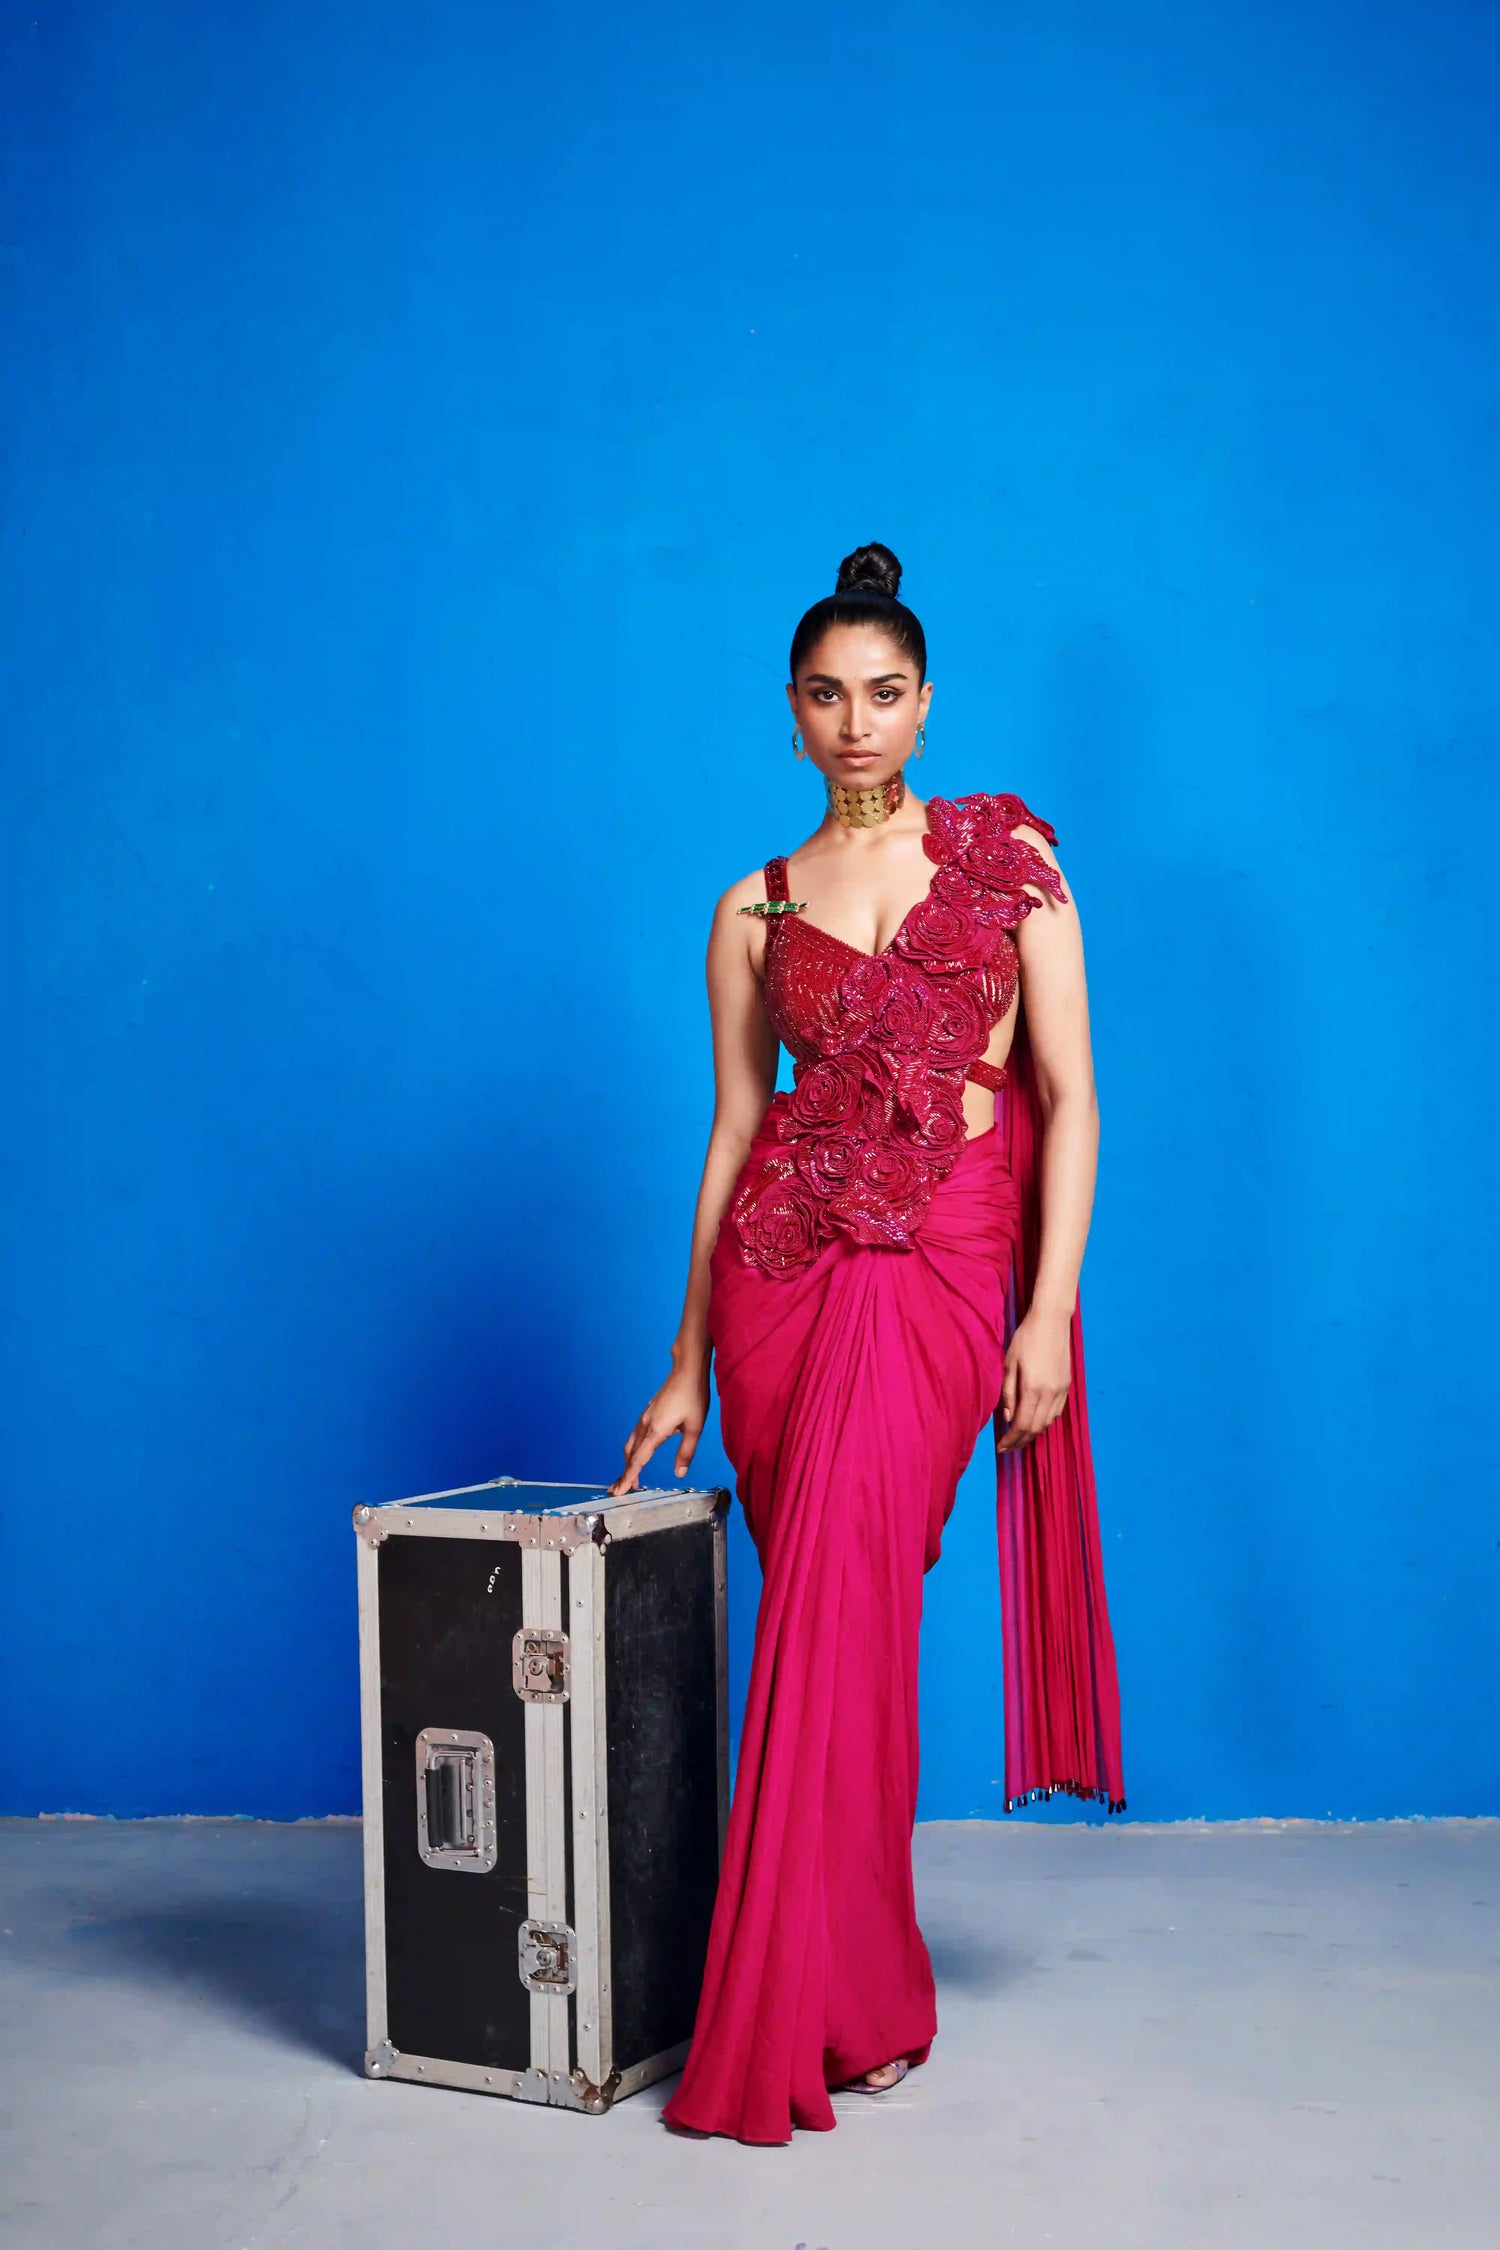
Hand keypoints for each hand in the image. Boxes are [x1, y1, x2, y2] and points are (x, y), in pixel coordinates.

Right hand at [610, 1357, 709, 1494]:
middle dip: (624, 1473)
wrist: (687, 1370)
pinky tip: (640, 1454)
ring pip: (631, 1444)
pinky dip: (633, 1450)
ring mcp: (645, 1418)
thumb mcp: (695, 1427)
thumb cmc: (693, 1396)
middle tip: (620, 1490)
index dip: (628, 1477)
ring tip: (630, 1477)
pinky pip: (636, 1436)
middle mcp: (646, 1425)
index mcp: (656, 1431)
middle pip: (630, 1454)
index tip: (619, 1491)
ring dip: (628, 1462)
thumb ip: (686, 1452)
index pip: (638, 1460)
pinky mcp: (649, 1413)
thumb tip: (680, 1473)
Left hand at [997, 1308, 1071, 1452]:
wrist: (1052, 1321)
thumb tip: (1007, 1418)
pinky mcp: (1067, 1386)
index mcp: (1032, 1389)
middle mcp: (1050, 1394)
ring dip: (1033, 1434)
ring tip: (1019, 1438)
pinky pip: (1056, 1412)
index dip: (1011, 1440)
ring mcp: (1061, 1391)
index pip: (1022, 1425)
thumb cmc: (1025, 1339)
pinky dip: (1044, 1422)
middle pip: (1036, 1428)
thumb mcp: (1009, 1364)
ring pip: (1048, 1423)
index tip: (1000, 1448)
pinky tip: (1035, 1422)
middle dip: (1021, 1442)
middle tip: (1008, 1448)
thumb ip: (1008, 1393)